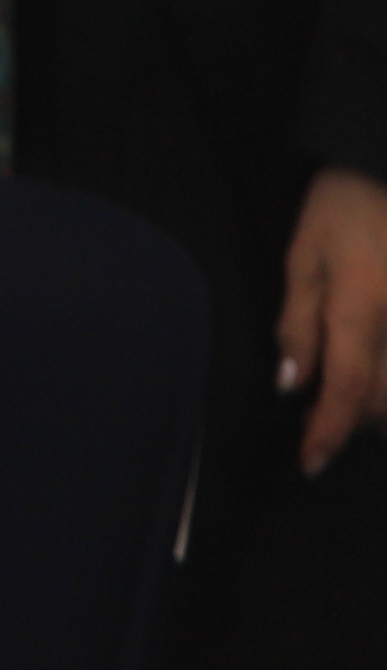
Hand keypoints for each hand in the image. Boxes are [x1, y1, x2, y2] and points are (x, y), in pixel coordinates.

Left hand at [283, 166, 386, 475]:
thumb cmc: (344, 208)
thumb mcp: (303, 255)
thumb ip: (298, 322)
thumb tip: (292, 384)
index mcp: (361, 303)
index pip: (346, 387)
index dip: (328, 431)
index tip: (311, 462)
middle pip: (386, 400)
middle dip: (355, 419)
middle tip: (325, 419)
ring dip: (384, 406)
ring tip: (357, 402)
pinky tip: (381, 381)